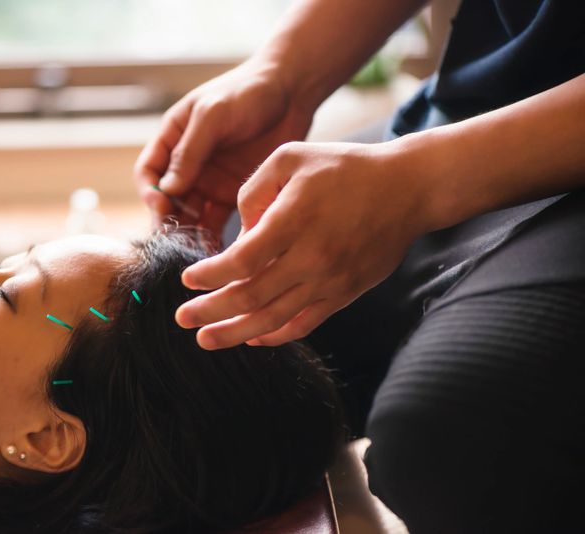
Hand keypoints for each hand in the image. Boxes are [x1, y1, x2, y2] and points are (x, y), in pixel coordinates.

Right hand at [133, 58, 313, 239]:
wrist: (292, 91)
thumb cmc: (248, 92)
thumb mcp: (214, 114)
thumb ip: (191, 150)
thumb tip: (167, 189)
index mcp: (173, 139)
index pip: (149, 173)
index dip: (150, 193)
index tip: (162, 208)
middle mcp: (187, 164)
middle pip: (168, 201)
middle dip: (169, 222)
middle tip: (177, 242)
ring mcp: (210, 181)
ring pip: (191, 215)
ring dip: (190, 235)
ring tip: (197, 253)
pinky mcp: (234, 194)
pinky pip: (217, 220)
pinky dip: (214, 237)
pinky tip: (220, 252)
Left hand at [174, 141, 430, 348]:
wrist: (407, 188)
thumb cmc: (344, 167)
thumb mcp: (291, 157)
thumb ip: (253, 189)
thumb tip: (238, 232)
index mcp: (294, 220)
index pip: (241, 262)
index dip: (209, 276)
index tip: (187, 280)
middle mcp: (312, 257)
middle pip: (251, 297)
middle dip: (210, 312)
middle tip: (182, 319)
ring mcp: (330, 280)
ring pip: (274, 318)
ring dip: (236, 333)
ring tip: (206, 340)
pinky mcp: (344, 293)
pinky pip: (304, 324)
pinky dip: (275, 335)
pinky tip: (251, 337)